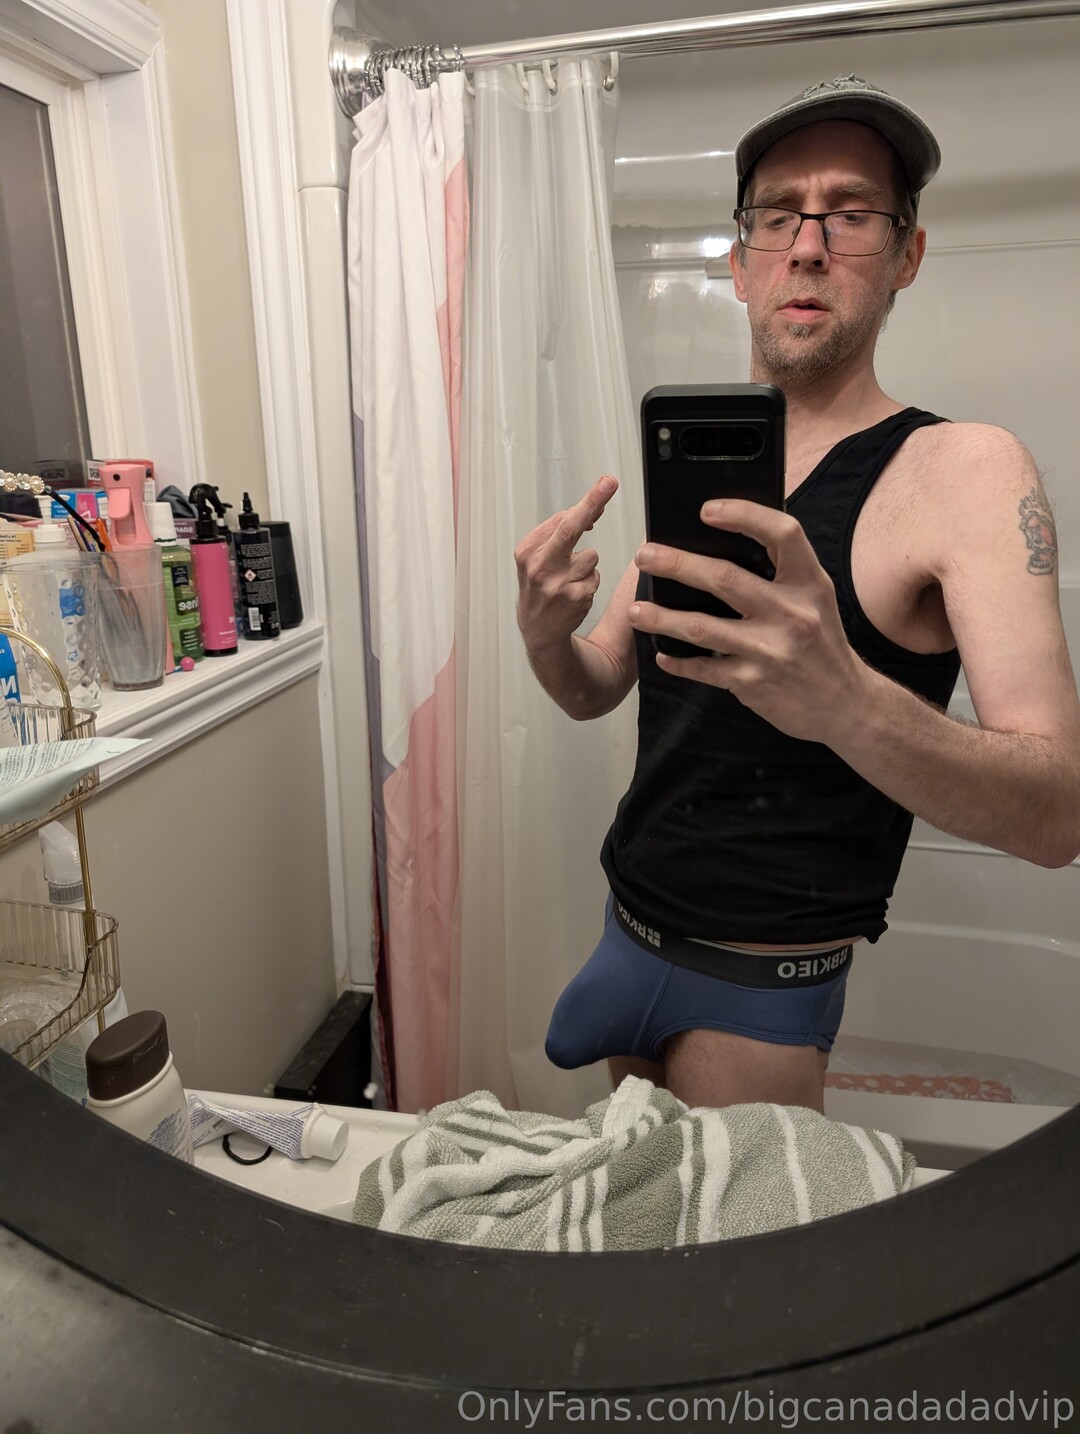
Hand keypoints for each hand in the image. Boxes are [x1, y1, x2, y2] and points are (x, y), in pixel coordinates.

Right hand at [515, 476, 617, 653]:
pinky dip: (589, 583)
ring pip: (591, 557)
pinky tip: (574, 593)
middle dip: (592, 502)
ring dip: (587, 566)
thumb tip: (591, 511)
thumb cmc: (540, 586)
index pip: (561, 519)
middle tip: (609, 483)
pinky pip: (595, 578)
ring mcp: (557, 584)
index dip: (588, 503)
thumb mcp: (537, 557)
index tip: (605, 485)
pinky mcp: (575, 598)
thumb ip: (560, 533)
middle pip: (570, 527)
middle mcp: (539, 566)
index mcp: (527, 551)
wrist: (538, 628)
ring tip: (570, 580)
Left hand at [628, 499, 866, 742]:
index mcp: (809, 583)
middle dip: (677, 564)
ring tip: (634, 610)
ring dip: (661, 617)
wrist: (846, 704)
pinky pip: (704, 668)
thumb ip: (782, 573)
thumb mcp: (815, 600)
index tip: (707, 510)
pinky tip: (662, 654)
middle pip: (724, 578)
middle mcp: (791, 613)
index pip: (782, 533)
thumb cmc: (823, 645)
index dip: (744, 515)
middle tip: (646, 556)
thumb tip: (728, 540)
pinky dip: (678, 662)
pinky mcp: (752, 683)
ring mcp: (770, 650)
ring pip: (701, 627)